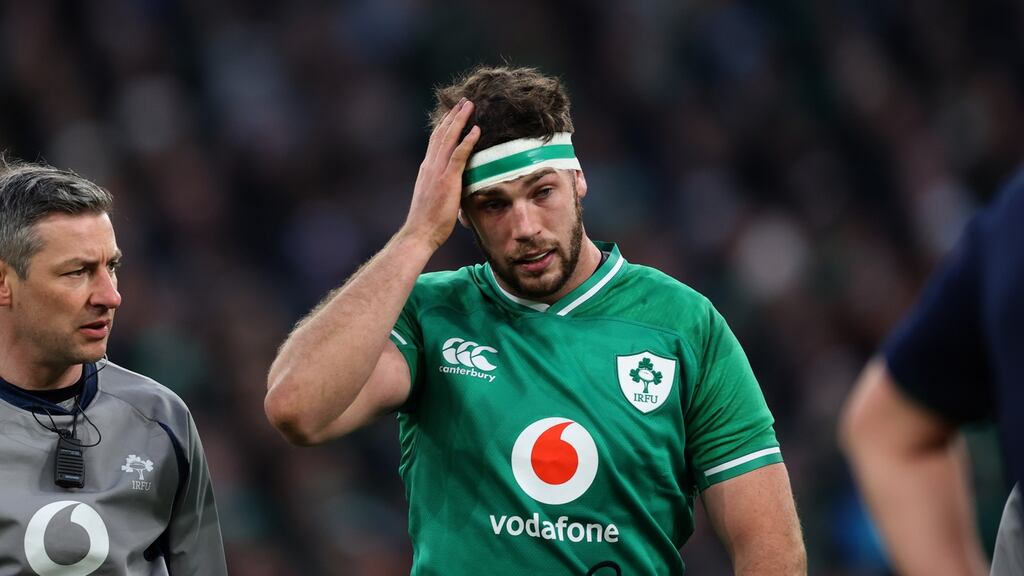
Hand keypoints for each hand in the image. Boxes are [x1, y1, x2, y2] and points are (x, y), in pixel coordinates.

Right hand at [401, 98, 479, 250]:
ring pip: (449, 138)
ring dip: (460, 120)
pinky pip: (459, 155)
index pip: (436, 141)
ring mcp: (437, 171)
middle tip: (464, 101)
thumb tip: (453, 187)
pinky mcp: (447, 180)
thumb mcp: (435, 198)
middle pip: (442, 133)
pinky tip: (476, 129)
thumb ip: (443, 187)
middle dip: (453, 115)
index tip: (453, 112)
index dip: (445, 124)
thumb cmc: (428, 222)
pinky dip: (468, 140)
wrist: (419, 232)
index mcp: (427, 169)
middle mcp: (430, 165)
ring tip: (470, 105)